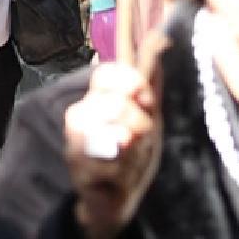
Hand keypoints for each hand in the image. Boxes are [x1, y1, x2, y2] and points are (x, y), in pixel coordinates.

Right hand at [64, 57, 163, 237]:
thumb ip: (152, 83)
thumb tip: (161, 40)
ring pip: (106, 129)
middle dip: (138, 119)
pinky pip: (104, 161)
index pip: (106, 74)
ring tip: (131, 150)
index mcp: (98, 99)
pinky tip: (122, 170)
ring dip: (129, 142)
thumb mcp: (148, 117)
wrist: (115, 199)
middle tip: (141, 134)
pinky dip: (120, 166)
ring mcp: (77, 142)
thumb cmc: (132, 155)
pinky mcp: (79, 170)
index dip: (129, 82)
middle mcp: (81, 116)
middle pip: (112, 101)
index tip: (144, 97)